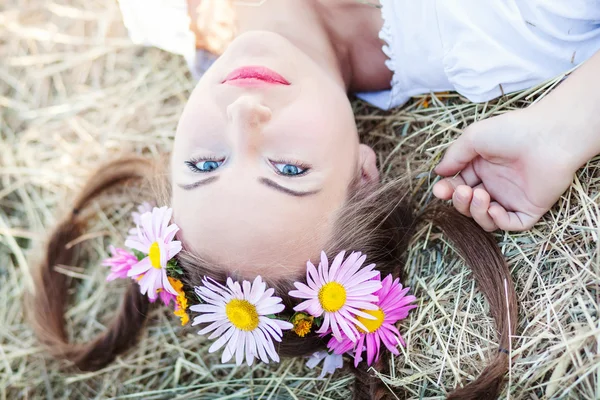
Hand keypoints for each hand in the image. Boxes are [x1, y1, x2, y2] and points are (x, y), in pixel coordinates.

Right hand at [432, 108, 577, 231]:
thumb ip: (453, 157)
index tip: (440, 190)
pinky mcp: (530, 209)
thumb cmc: (512, 130)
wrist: (548, 135)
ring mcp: (512, 198)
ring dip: (476, 212)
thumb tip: (438, 173)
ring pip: (485, 219)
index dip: (447, 191)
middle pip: (468, 205)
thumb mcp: (472, 138)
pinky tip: (494, 208)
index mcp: (482, 168)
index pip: (458, 186)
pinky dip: (498, 221)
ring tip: (480, 195)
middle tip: (463, 191)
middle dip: (460, 202)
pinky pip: (510, 225)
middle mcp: (495, 185)